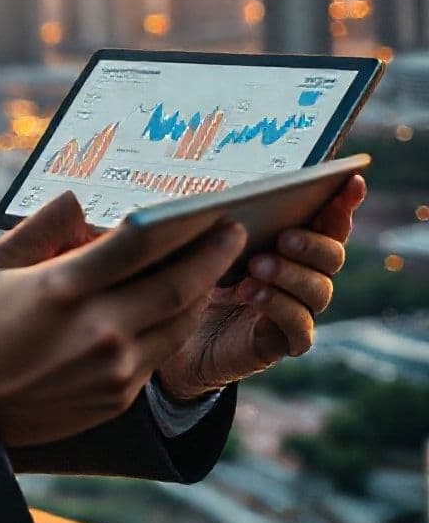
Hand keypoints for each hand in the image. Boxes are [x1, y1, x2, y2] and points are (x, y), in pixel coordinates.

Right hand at [0, 192, 245, 447]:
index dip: (181, 224)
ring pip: (180, 321)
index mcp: (65, 288)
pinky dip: (181, 322)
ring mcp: (114, 367)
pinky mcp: (120, 394)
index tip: (211, 209)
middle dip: (213, 255)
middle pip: (176, 284)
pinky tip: (185, 302)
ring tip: (218, 263)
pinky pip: (164, 351)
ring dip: (205, 289)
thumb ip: (40, 227)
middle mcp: (99, 328)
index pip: (139, 246)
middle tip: (236, 231)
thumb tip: (79, 199)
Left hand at [157, 175, 365, 400]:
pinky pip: (298, 326)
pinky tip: (250, 292)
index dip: (342, 202)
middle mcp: (301, 274)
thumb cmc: (190, 272)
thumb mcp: (204, 239)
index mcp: (288, 243)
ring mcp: (295, 309)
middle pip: (332, 256)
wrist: (171, 326)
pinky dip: (278, 306)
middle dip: (312, 244)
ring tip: (257, 266)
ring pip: (319, 290)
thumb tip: (231, 193)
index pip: (327, 222)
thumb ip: (226, 219)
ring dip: (290, 274)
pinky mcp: (280, 341)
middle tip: (284, 238)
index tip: (351, 180)